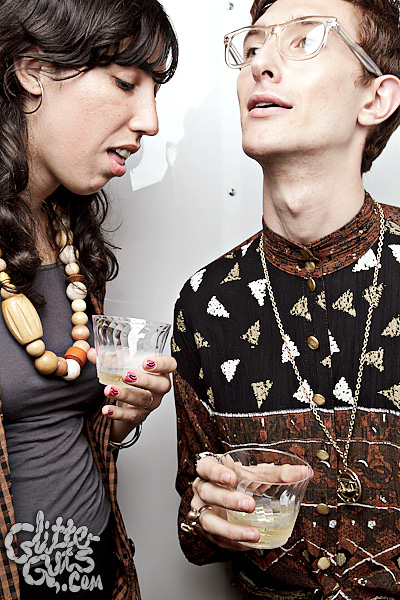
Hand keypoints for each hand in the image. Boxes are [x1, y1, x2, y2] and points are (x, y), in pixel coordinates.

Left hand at [87, 349, 175, 440]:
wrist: (128, 404)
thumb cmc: (131, 378)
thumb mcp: (123, 365)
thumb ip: (109, 359)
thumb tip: (91, 352)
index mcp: (160, 370)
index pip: (170, 365)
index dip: (162, 364)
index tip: (146, 362)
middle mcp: (160, 387)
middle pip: (160, 385)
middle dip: (144, 380)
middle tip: (126, 375)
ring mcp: (152, 403)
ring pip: (143, 400)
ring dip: (126, 395)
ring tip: (108, 390)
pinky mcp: (141, 416)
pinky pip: (131, 416)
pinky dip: (117, 413)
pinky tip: (106, 410)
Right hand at [190, 456, 307, 550]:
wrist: (226, 499)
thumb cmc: (239, 482)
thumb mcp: (255, 474)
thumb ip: (276, 474)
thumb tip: (303, 472)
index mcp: (210, 470)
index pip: (205, 466)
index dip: (215, 472)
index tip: (232, 478)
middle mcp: (201, 489)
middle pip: (207, 493)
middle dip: (228, 500)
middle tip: (250, 505)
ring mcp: (201, 511)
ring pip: (207, 521)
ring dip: (230, 529)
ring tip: (254, 534)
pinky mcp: (207, 531)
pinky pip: (217, 539)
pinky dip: (234, 543)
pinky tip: (251, 544)